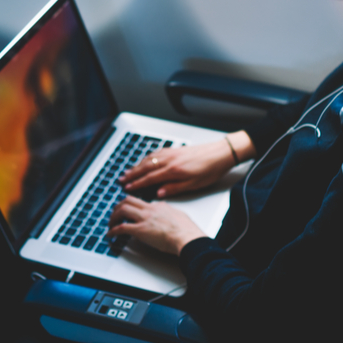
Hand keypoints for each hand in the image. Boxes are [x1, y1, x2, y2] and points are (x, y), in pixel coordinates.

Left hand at [107, 197, 205, 254]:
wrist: (187, 237)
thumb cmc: (186, 230)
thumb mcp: (178, 215)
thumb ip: (169, 212)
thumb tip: (166, 213)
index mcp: (159, 206)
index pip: (140, 201)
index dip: (131, 206)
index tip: (127, 210)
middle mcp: (149, 209)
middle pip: (128, 201)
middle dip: (118, 206)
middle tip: (114, 214)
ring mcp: (144, 219)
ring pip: (122, 210)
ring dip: (113, 217)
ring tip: (110, 224)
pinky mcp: (140, 230)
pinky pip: (121, 228)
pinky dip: (113, 231)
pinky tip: (110, 235)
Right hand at [118, 131, 254, 197]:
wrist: (221, 153)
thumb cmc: (210, 169)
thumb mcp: (194, 184)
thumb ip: (174, 188)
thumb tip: (158, 193)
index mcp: (173, 170)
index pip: (150, 178)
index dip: (137, 184)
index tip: (127, 188)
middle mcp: (170, 160)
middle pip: (146, 167)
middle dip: (132, 174)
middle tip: (121, 179)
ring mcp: (172, 153)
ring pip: (149, 159)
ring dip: (137, 165)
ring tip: (128, 171)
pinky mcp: (176, 149)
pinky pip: (156, 152)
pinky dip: (147, 157)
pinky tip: (145, 159)